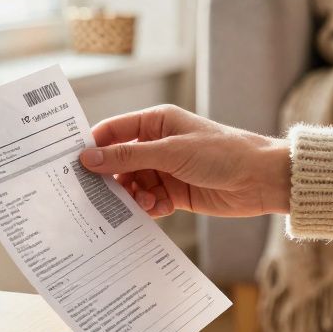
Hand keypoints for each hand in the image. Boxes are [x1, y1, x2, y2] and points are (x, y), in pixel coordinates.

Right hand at [80, 105, 290, 218]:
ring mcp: (165, 170)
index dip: (93, 146)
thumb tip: (88, 157)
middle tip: (97, 195)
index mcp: (155, 122)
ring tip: (142, 201)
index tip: (72, 165)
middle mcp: (157, 145)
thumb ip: (127, 156)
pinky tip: (156, 209)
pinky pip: (148, 202)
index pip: (113, 131)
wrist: (260, 180)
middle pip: (118, 162)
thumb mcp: (170, 151)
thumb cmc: (221, 153)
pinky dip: (148, 208)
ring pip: (132, 185)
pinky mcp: (174, 194)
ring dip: (131, 196)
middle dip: (110, 179)